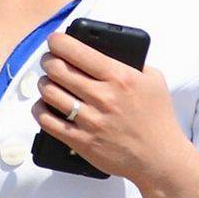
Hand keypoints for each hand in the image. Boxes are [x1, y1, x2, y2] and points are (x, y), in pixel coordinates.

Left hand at [36, 31, 198, 197]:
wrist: (158, 157)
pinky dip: (39, 110)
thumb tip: (110, 51)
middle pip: (57, 69)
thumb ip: (133, 64)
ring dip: (43, 84)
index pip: (78, 52)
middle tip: (49, 61)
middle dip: (48, 61)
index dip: (59, 42)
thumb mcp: (153, 81)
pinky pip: (47, 121)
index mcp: (119, 77)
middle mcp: (102, 96)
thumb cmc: (157, 117)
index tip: (55, 41)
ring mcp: (90, 120)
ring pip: (49, 93)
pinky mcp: (81, 141)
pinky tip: (43, 106)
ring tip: (47, 83)